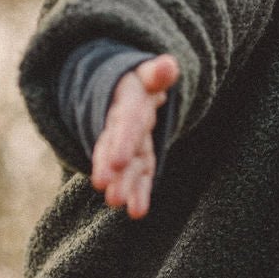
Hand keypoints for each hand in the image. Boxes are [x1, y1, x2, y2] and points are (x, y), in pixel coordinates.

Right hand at [91, 54, 179, 219]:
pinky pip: (138, 174)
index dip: (121, 142)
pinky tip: (138, 212)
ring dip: (123, 185)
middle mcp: (122, 125)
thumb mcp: (148, 73)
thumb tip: (168, 65)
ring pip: (125, 165)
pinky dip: (138, 192)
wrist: (125, 89)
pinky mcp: (135, 157)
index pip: (126, 123)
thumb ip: (157, 73)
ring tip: (118, 204)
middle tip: (110, 194)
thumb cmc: (143, 81)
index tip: (117, 163)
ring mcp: (127, 143)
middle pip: (118, 148)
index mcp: (128, 101)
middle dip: (114, 170)